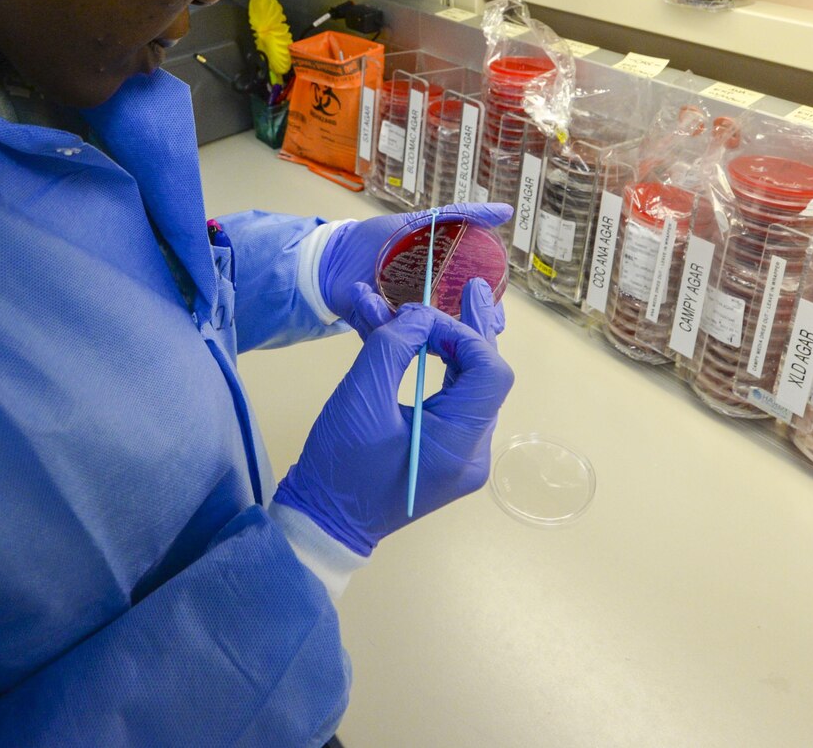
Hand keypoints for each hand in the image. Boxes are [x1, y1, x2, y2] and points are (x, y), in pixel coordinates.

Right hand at [272, 278, 512, 555]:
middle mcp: (472, 452)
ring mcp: (459, 456)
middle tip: (473, 288)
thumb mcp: (359, 398)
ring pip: (467, 387)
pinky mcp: (441, 454)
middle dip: (471, 331)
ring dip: (449, 347)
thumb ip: (392, 346)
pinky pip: (449, 402)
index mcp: (460, 444)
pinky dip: (435, 370)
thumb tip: (419, 318)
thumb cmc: (339, 466)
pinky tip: (423, 340)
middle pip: (485, 378)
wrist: (322, 524)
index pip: (489, 372)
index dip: (464, 334)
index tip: (422, 320)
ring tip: (448, 306)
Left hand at [317, 203, 511, 326]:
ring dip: (407, 323)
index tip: (494, 318)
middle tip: (444, 320)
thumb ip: (463, 216)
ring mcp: (405, 327)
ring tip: (389, 302)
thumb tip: (506, 210)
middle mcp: (429, 314)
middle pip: (455, 336)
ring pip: (419, 340)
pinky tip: (362, 294)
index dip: (490, 318)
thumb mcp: (425, 222)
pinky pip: (383, 335)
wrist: (337, 252)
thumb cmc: (381, 239)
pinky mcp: (378, 333)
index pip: (477, 312)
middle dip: (455, 334)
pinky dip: (373, 315)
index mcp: (445, 292)